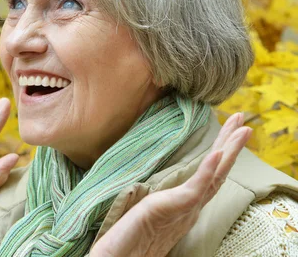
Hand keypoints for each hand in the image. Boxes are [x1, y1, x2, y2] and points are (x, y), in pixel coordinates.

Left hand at [90, 112, 250, 256]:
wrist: (122, 255)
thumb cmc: (130, 238)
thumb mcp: (147, 213)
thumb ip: (157, 201)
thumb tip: (154, 188)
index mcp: (185, 206)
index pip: (209, 176)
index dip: (221, 155)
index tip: (228, 132)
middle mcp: (191, 208)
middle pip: (218, 172)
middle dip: (231, 145)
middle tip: (243, 121)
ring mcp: (185, 208)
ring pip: (215, 176)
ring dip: (229, 150)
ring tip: (242, 129)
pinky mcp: (174, 207)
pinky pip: (196, 188)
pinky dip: (208, 170)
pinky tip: (218, 153)